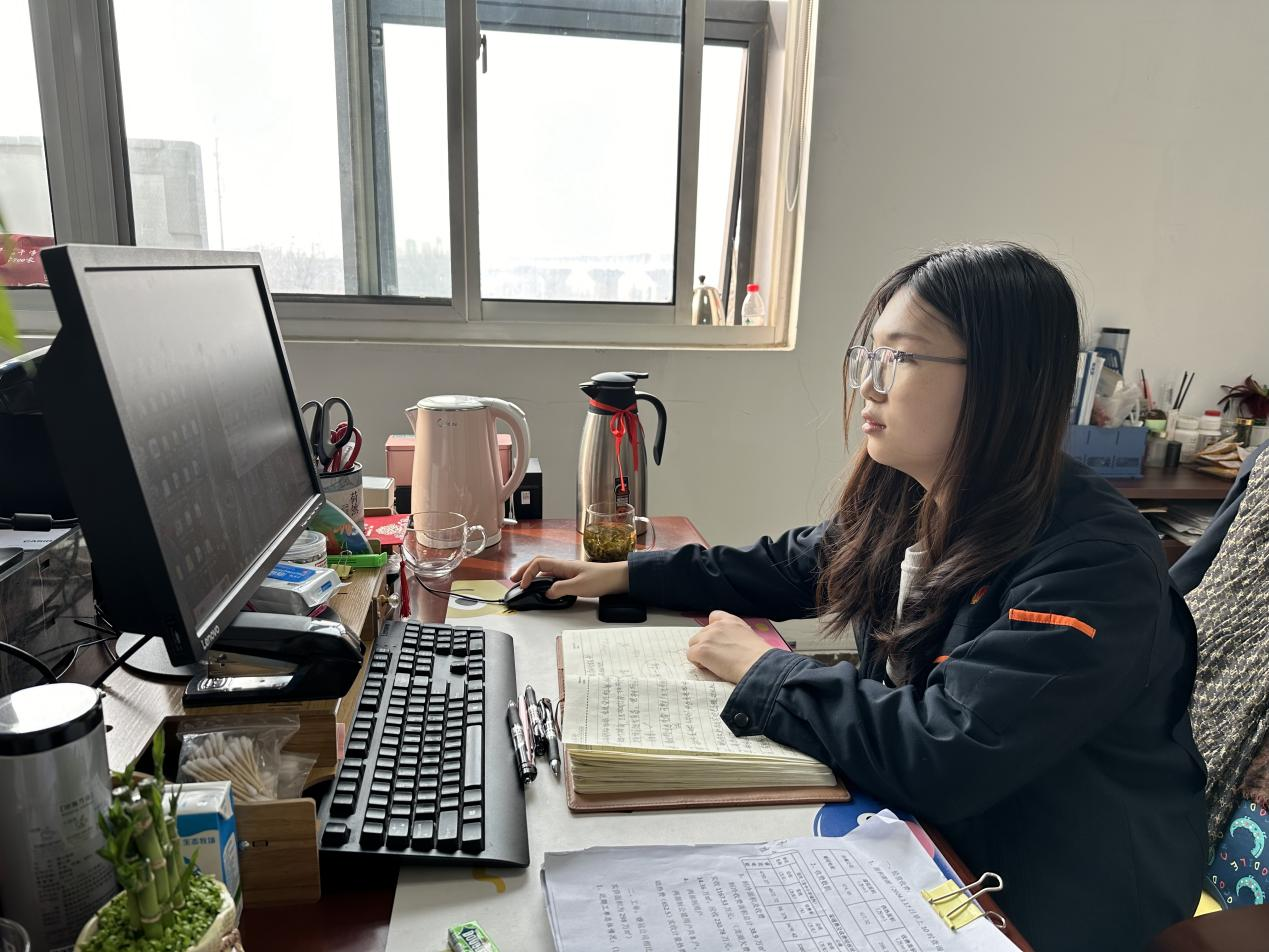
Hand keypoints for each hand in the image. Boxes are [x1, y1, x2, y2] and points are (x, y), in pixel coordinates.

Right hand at [509, 556, 628, 598]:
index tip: (523, 586)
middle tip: (513, 579)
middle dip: (524, 570)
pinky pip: (553, 576)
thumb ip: (561, 589)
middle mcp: (564, 566)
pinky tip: (543, 587)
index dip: (527, 573)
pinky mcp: (574, 577)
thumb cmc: (602, 579)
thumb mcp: (579, 586)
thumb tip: (548, 594)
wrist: (619, 578)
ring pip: (545, 569)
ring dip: (533, 575)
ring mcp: (568, 571)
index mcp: (563, 565)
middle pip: (538, 563)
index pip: (538, 563)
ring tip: (524, 583)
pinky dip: (543, 580)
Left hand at [687, 610, 772, 683]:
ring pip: (693, 644)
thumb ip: (735, 635)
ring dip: (700, 654)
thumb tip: (729, 646)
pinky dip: (698, 663)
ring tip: (715, 664)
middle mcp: (717, 626)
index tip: (718, 642)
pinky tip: (710, 668)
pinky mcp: (701, 650)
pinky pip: (691, 656)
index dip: (712, 630)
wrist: (758, 665)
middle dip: (706, 645)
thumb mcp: (749, 637)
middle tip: (718, 658)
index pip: (714, 616)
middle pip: (700, 634)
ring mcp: (707, 637)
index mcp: (731, 621)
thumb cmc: (759, 658)